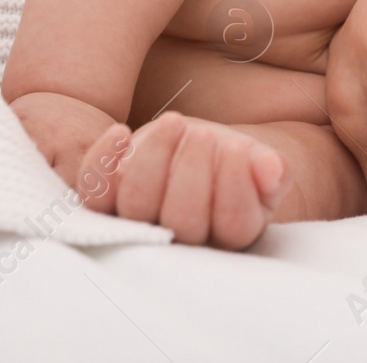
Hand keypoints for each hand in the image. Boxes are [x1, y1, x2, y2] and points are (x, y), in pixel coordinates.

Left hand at [78, 112, 290, 249]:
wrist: (191, 155)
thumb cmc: (229, 162)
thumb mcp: (257, 165)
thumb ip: (272, 170)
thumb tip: (272, 168)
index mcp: (230, 237)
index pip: (233, 224)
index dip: (234, 185)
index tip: (236, 147)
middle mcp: (180, 244)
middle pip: (182, 221)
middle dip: (193, 171)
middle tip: (203, 133)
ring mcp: (136, 228)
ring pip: (136, 207)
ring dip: (154, 159)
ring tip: (175, 121)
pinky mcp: (104, 208)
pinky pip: (95, 195)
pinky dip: (102, 163)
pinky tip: (121, 132)